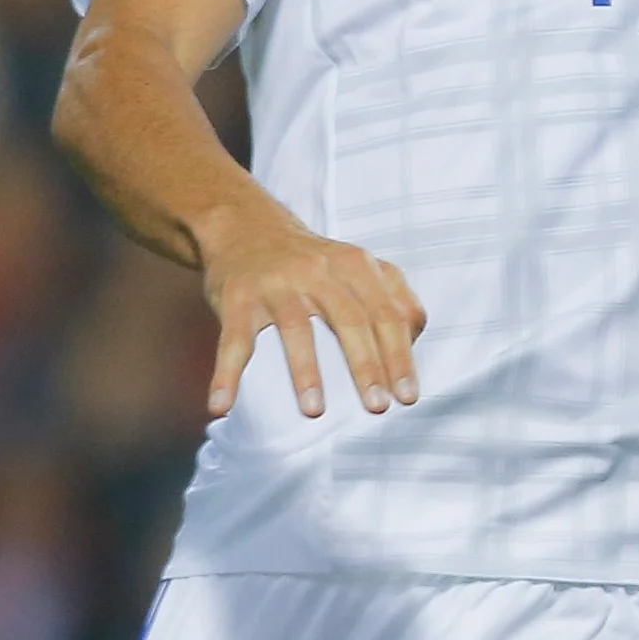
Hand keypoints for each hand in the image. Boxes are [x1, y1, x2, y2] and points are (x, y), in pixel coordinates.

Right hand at [197, 208, 423, 419]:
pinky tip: (221, 405)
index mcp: (355, 266)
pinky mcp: (237, 298)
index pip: (386, 314)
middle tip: (376, 407)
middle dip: (365, 365)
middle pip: (349, 319)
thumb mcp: (360, 267)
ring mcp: (276, 284)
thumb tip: (417, 335)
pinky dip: (226, 374)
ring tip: (314, 411)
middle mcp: (318, 271)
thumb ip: (396, 296)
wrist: (246, 228)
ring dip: (305, 371)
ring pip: (295, 328)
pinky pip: (233, 340)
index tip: (407, 397)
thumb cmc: (315, 263)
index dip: (399, 356)